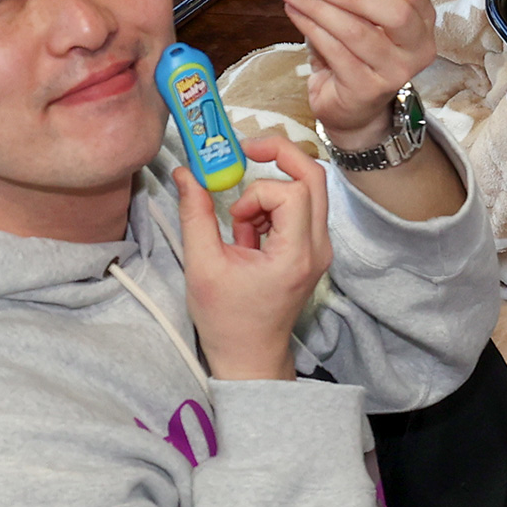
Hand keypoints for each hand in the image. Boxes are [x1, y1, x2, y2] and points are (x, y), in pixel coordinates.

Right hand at [176, 138, 331, 381]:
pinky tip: (249, 238)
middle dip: (279, 155)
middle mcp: (318, 248)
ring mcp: (320, 248)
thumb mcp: (203, 266)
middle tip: (247, 150)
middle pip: (315, 176)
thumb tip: (186, 173)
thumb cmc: (228, 320)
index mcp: (295, 255)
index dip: (258, 192)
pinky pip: (301, 208)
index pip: (293, 192)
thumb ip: (195, 215)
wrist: (251, 356)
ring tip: (242, 228)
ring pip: (309, 189)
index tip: (233, 214)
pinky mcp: (313, 249)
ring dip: (270, 192)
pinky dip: (272, 209)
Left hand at [282, 0, 437, 153]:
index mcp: (423, 23)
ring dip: (321, 10)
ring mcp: (396, 72)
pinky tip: (296, 16)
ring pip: (358, 32)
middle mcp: (418, 49)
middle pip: (396, 12)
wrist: (353, 108)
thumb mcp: (366, 21)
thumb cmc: (358, 56)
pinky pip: (336, 52)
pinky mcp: (368, 89)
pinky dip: (311, 29)